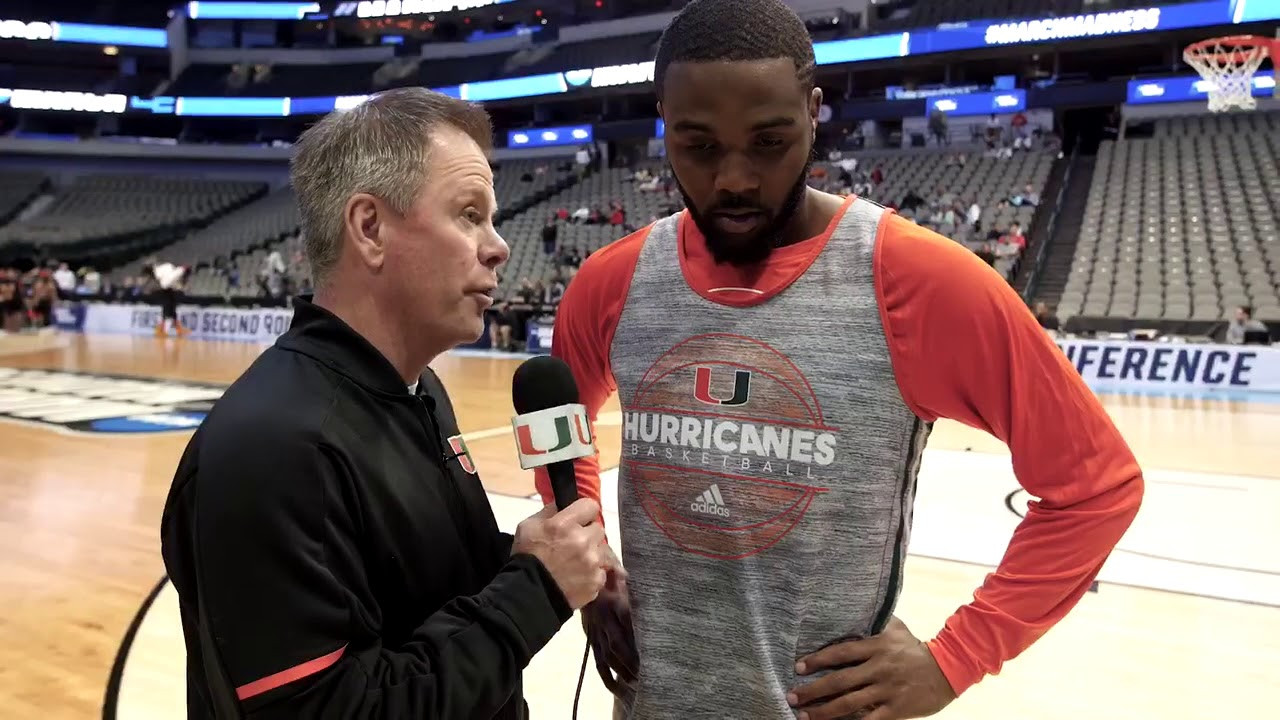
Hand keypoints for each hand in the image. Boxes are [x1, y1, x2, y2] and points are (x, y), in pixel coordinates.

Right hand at [513, 499, 606, 609]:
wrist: (528, 595)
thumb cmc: (526, 557)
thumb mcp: (528, 526)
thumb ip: (548, 512)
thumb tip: (561, 505)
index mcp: (565, 524)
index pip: (591, 506)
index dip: (584, 512)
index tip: (579, 520)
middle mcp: (583, 540)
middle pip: (598, 529)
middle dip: (588, 534)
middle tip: (574, 544)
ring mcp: (593, 562)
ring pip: (603, 550)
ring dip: (593, 554)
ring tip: (578, 563)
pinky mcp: (597, 581)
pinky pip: (602, 572)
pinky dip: (593, 574)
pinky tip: (579, 577)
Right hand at [581, 544, 637, 696]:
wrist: (574, 574)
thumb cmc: (602, 570)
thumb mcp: (613, 568)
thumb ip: (622, 575)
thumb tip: (627, 576)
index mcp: (612, 601)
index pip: (627, 621)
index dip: (637, 636)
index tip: (650, 649)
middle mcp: (603, 619)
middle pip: (618, 644)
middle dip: (632, 660)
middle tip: (646, 674)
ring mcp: (595, 630)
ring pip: (608, 656)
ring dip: (622, 670)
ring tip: (636, 683)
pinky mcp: (590, 637)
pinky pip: (597, 659)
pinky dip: (607, 675)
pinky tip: (616, 687)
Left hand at [788, 616, 955, 719]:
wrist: (949, 668)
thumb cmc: (916, 648)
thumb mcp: (895, 628)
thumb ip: (873, 622)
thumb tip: (851, 608)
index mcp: (876, 646)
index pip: (841, 652)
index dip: (818, 660)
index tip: (798, 667)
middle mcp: (879, 668)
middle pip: (840, 681)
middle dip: (813, 691)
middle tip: (793, 696)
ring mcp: (888, 690)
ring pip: (850, 703)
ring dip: (824, 712)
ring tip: (804, 716)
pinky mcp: (897, 709)